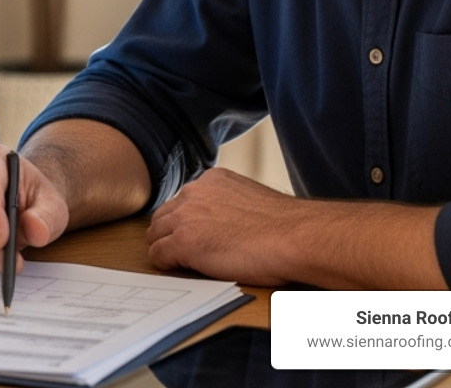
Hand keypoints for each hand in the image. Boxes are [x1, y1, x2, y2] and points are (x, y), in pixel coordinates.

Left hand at [146, 167, 298, 284]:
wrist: (294, 238)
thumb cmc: (284, 228)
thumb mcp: (249, 201)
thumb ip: (228, 204)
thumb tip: (223, 221)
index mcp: (212, 180)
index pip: (183, 200)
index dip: (185, 221)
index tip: (192, 234)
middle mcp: (194, 193)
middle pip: (164, 215)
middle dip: (169, 232)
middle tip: (179, 251)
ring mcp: (185, 217)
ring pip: (156, 234)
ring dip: (166, 248)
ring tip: (181, 262)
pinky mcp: (183, 242)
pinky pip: (158, 255)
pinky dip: (166, 264)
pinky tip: (180, 270)